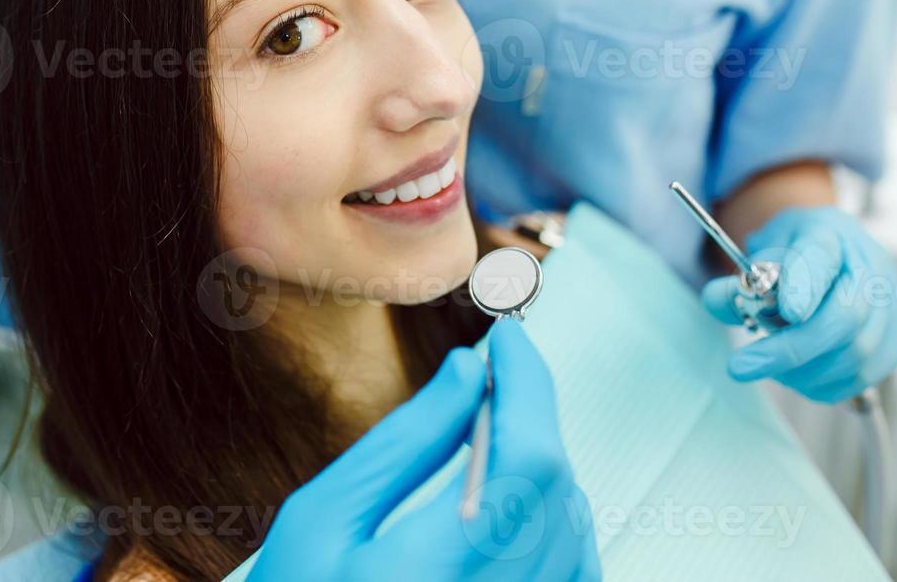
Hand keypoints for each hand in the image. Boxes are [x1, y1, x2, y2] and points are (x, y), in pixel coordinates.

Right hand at [251, 319, 600, 580]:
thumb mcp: (322, 520)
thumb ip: (403, 444)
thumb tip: (467, 373)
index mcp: (438, 572)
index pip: (529, 458)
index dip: (529, 384)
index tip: (509, 338)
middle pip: (557, 488)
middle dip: (530, 418)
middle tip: (489, 379)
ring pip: (574, 527)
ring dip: (543, 468)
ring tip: (486, 440)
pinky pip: (574, 571)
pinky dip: (556, 522)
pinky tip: (508, 502)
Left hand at [701, 206, 896, 403]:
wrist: (831, 253)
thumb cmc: (792, 256)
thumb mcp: (756, 255)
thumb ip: (737, 281)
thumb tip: (717, 300)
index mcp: (828, 233)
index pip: (820, 256)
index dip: (805, 286)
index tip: (786, 311)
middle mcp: (870, 263)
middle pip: (845, 317)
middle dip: (790, 350)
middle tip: (741, 367)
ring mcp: (894, 301)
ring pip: (857, 353)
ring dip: (804, 371)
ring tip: (770, 366)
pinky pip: (865, 375)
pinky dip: (824, 384)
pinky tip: (798, 374)